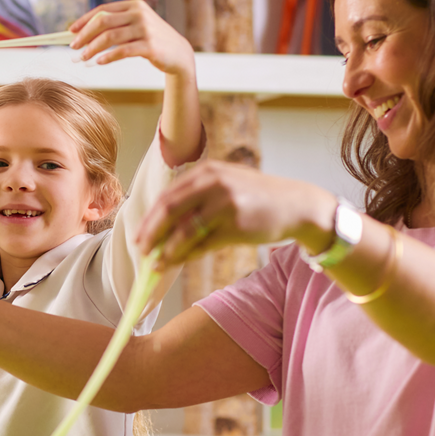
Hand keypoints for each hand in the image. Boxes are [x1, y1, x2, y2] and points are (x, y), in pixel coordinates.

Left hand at [68, 0, 194, 78]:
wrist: (178, 54)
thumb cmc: (152, 40)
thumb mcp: (137, 26)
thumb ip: (117, 25)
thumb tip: (84, 33)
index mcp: (134, 5)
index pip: (103, 10)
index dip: (84, 20)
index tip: (71, 31)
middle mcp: (139, 14)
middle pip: (103, 22)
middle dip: (85, 34)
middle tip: (73, 47)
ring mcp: (145, 29)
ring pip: (110, 37)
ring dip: (93, 48)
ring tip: (83, 57)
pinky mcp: (149, 46)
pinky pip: (122, 51)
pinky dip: (108, 57)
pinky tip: (99, 62)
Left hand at [135, 160, 337, 266]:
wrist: (295, 204)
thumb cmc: (255, 198)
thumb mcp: (225, 185)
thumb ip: (195, 199)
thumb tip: (162, 228)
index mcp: (206, 171)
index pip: (167, 197)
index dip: (149, 219)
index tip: (139, 236)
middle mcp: (214, 183)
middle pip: (169, 211)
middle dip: (151, 234)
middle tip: (141, 251)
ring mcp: (225, 204)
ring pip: (184, 231)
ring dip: (166, 251)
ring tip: (156, 264)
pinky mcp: (236, 225)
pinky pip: (204, 244)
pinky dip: (187, 255)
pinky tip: (178, 263)